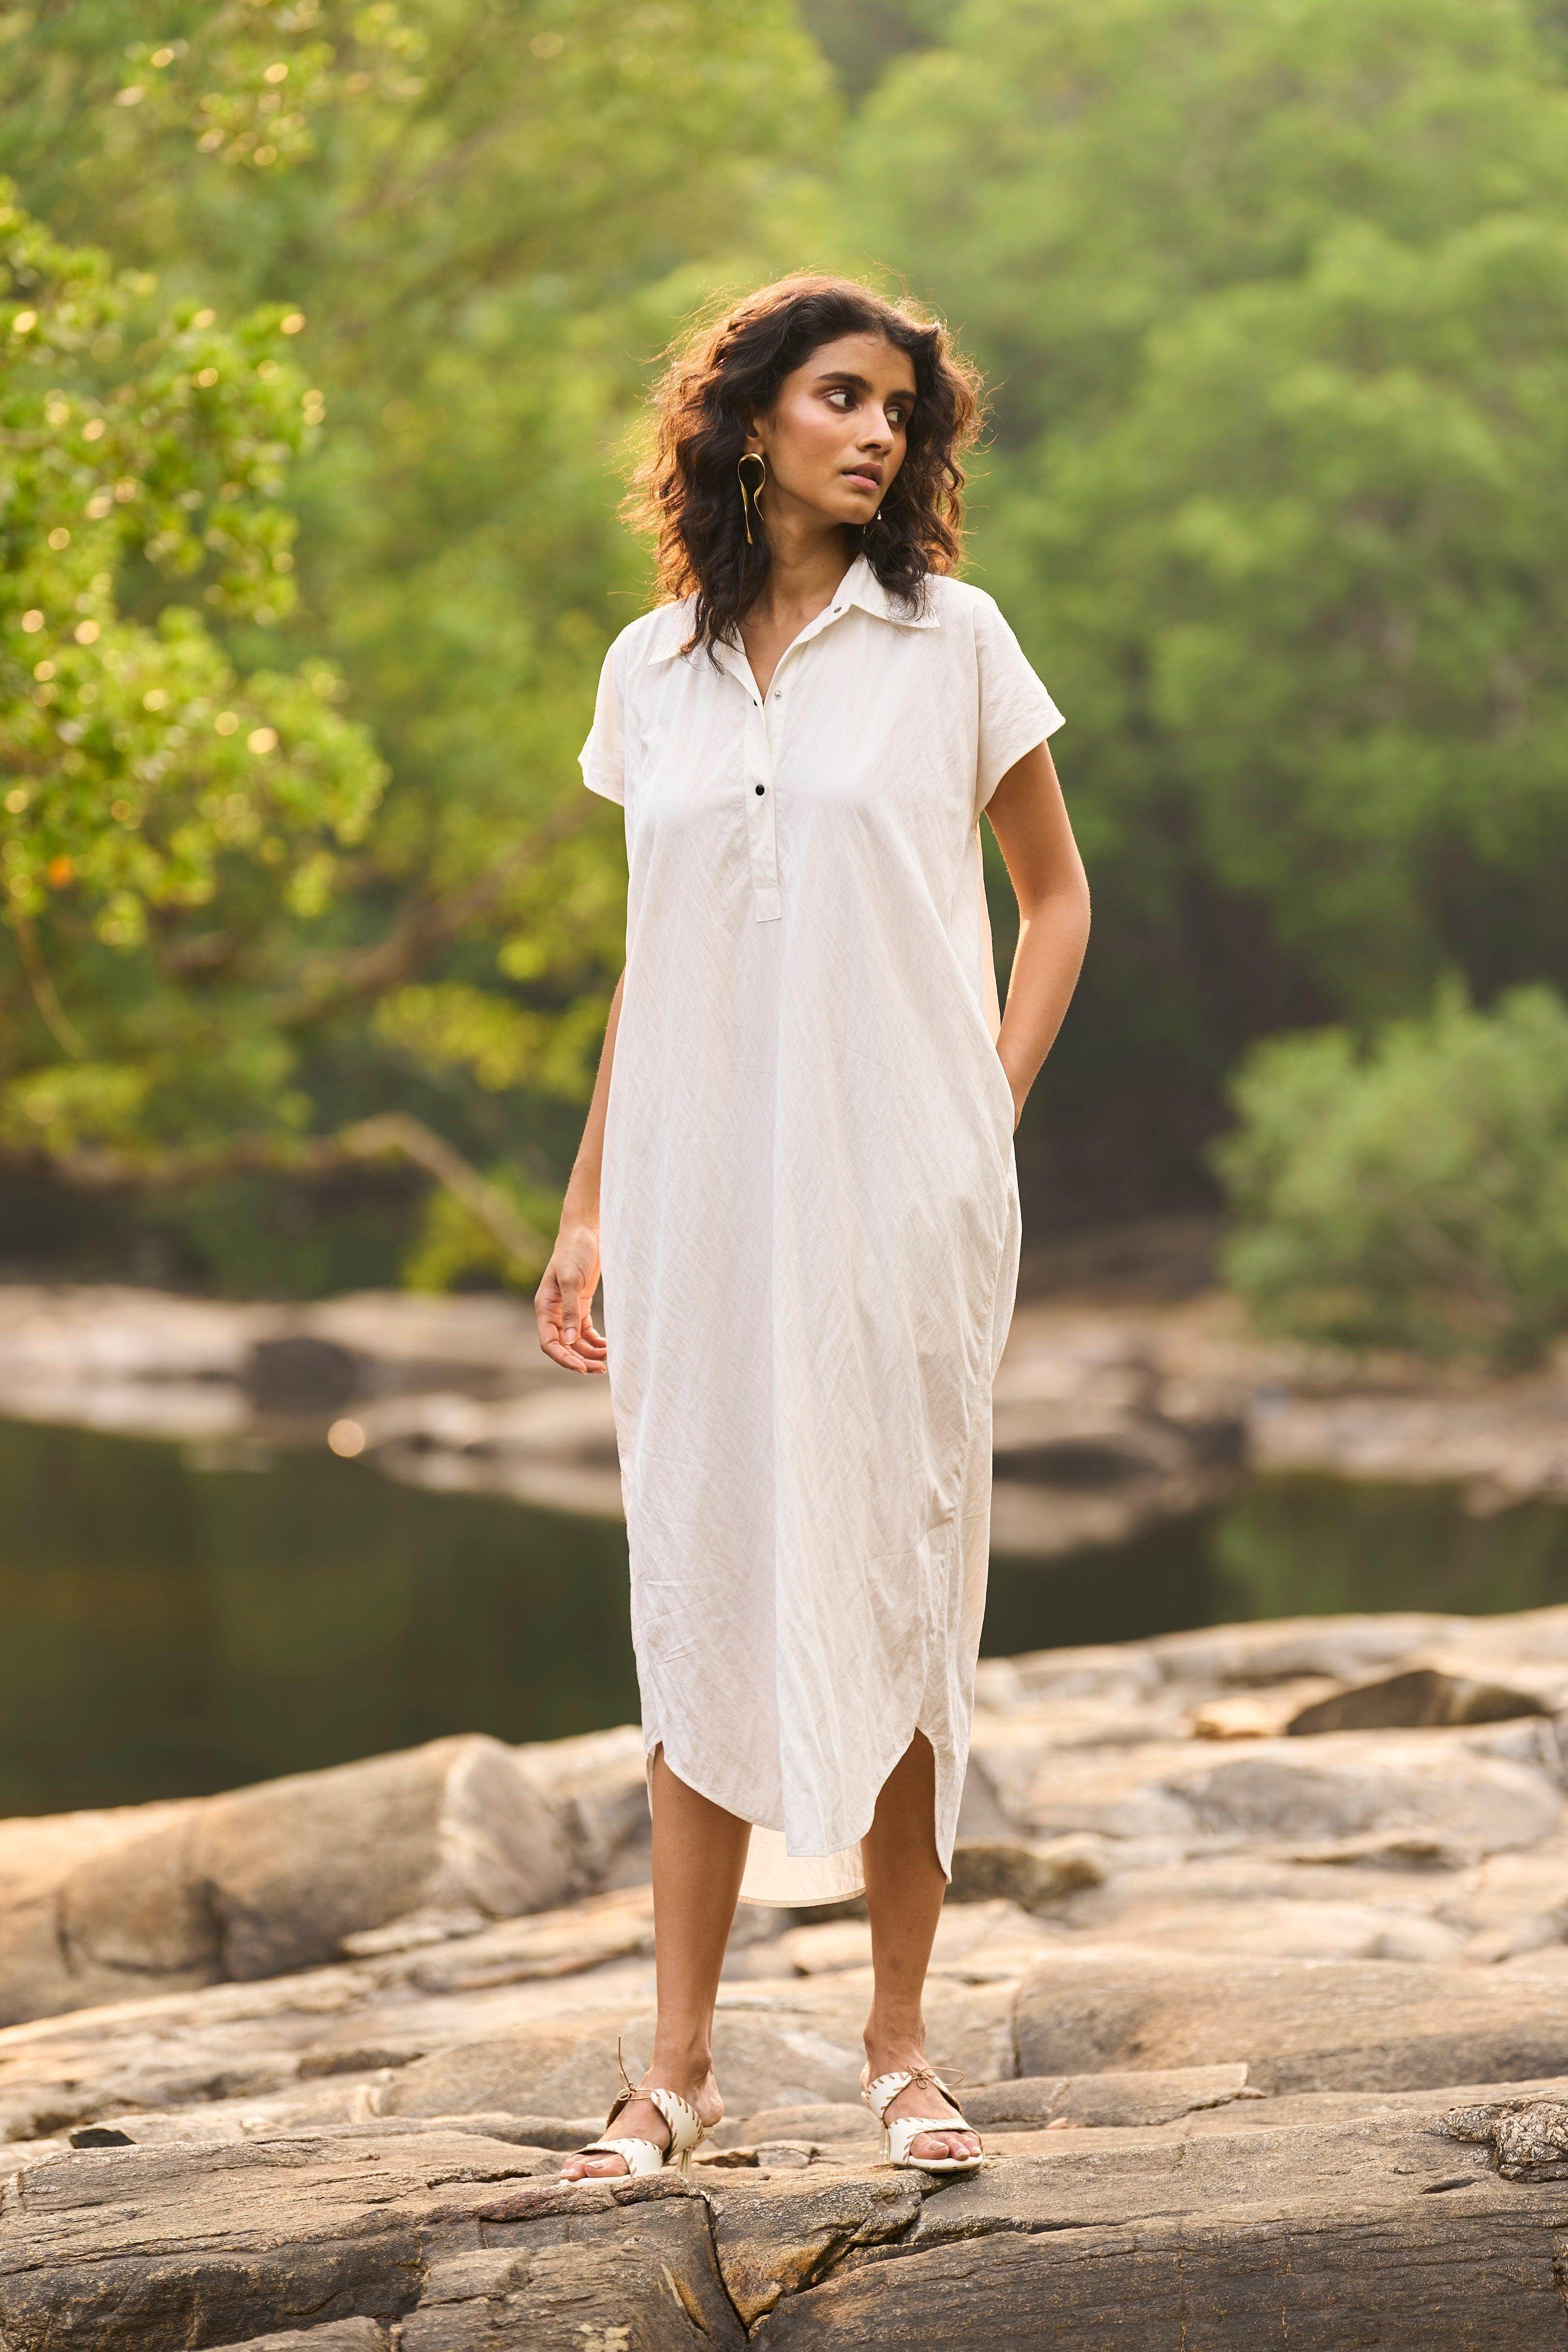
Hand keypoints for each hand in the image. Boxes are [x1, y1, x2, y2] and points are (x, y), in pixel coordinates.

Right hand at [535, 1226, 608, 1373]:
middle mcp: (554, 1312)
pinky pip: (586, 1332)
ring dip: (590, 1353)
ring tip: (609, 1361)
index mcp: (544, 1307)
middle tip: (602, 1369)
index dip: (563, 1358)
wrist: (586, 1231)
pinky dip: (596, 1342)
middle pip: (564, 1346)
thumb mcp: (571, 1279)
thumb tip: (569, 1341)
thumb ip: (570, 1310)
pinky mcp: (581, 1305)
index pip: (549, 1342)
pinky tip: (608, 1347)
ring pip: (576, 1342)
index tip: (582, 1368)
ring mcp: (567, 1310)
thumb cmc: (574, 1251)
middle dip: (581, 1360)